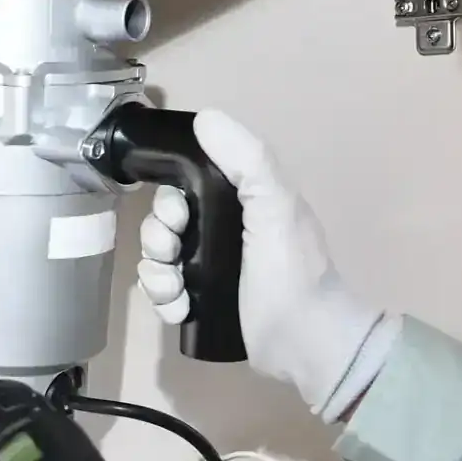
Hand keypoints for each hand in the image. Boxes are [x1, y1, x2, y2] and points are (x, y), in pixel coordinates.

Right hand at [137, 110, 391, 419]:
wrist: (304, 341)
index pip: (183, 188)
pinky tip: (181, 309)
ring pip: (156, 261)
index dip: (170, 200)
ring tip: (177, 291)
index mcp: (238, 204)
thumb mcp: (275, 205)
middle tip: (175, 255)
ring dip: (157, 274)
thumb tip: (205, 119)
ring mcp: (209, 272)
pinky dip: (163, 300)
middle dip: (157, 239)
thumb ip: (247, 159)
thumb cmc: (292, 270)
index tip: (178, 217)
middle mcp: (221, 233)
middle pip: (162, 224)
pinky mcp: (201, 306)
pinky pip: (161, 295)